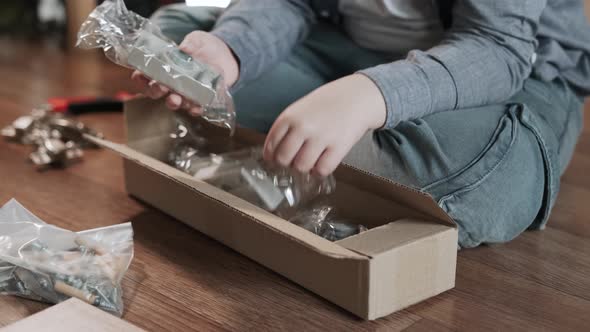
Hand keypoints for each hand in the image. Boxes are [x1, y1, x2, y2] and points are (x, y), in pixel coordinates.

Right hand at [131, 31, 238, 114]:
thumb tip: (184, 48)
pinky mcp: (199, 100)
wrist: (227, 57)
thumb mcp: (198, 40)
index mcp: (163, 67)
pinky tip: (195, 107)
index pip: (144, 75)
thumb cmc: (206, 47)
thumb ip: (191, 43)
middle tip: (160, 87)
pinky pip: (194, 108)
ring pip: (173, 101)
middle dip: (155, 90)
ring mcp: (184, 93)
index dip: (140, 77)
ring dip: (172, 102)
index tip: (141, 76)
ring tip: (175, 99)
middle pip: (156, 90)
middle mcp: (170, 83)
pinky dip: (194, 109)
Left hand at [263, 74, 386, 175]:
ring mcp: (321, 137)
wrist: (358, 96)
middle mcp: (303, 126)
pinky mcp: (339, 146)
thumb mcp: (301, 108)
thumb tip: (272, 153)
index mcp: (290, 116)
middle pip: (283, 159)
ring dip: (304, 168)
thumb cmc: (328, 103)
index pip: (271, 145)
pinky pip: (322, 170)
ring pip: (301, 167)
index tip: (274, 161)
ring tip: (310, 161)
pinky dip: (319, 171)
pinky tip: (321, 164)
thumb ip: (286, 127)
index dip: (271, 157)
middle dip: (287, 164)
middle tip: (294, 161)